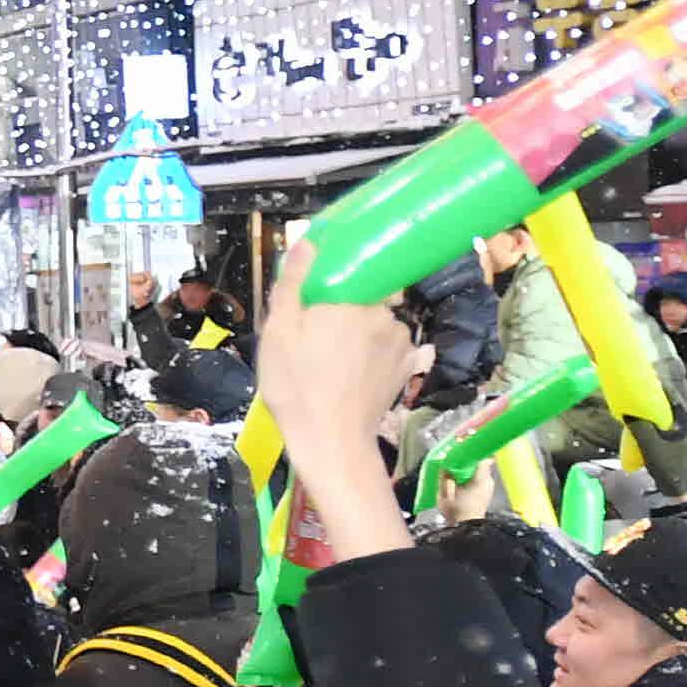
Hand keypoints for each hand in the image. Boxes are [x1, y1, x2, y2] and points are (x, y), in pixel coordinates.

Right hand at [254, 265, 415, 565]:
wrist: (331, 443)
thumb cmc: (298, 387)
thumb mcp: (279, 332)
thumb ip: (294, 284)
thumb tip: (309, 243)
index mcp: (352, 299)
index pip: (350, 272)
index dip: (332, 283)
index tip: (314, 300)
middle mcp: (385, 315)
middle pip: (363, 299)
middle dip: (343, 310)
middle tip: (315, 336)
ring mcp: (401, 343)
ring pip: (377, 323)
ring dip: (361, 333)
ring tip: (333, 358)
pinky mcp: (407, 367)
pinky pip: (393, 348)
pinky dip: (378, 353)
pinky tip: (357, 371)